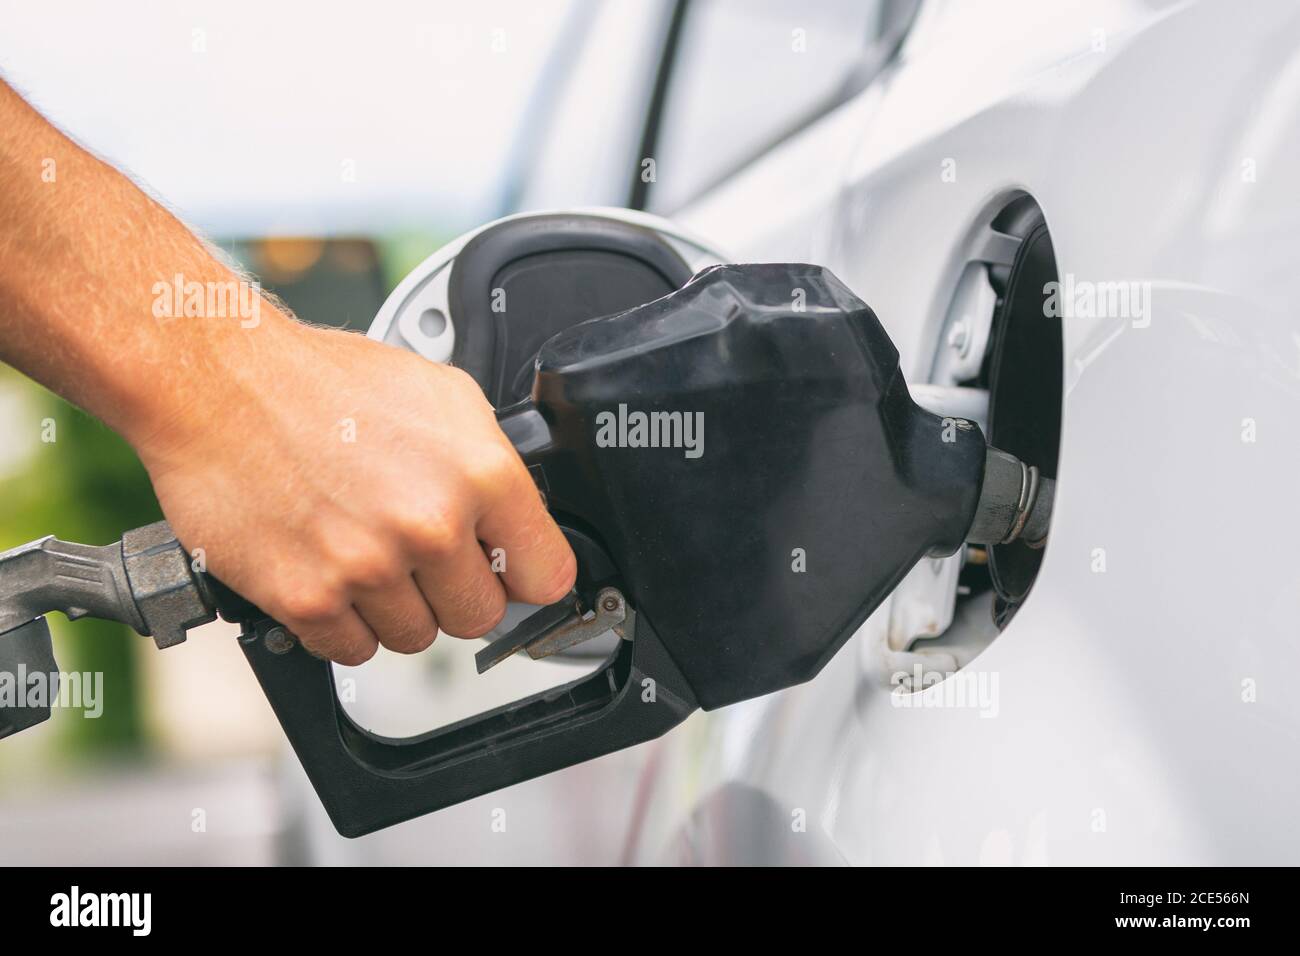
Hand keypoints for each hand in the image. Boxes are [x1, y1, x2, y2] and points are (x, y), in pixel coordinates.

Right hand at [133, 318, 576, 664]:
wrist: (218, 382)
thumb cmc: (321, 382)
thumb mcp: (442, 397)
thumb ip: (493, 468)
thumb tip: (521, 525)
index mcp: (478, 473)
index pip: (547, 575)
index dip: (527, 576)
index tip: (510, 574)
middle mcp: (429, 524)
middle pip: (480, 616)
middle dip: (455, 591)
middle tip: (419, 554)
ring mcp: (368, 566)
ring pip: (417, 637)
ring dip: (396, 608)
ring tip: (365, 551)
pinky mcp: (307, 598)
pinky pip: (353, 650)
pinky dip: (342, 624)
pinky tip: (330, 572)